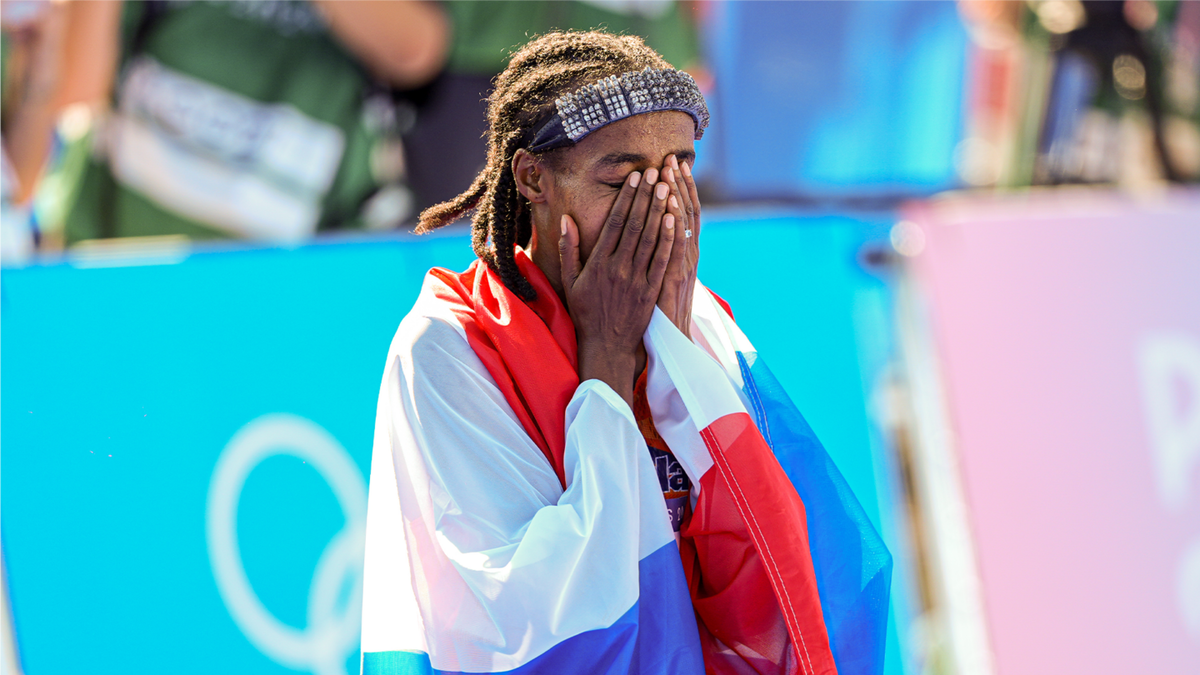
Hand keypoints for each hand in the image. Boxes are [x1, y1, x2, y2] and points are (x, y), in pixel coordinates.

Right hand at [559, 168, 676, 405]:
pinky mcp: (652, 292)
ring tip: (667, 186)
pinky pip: (662, 261)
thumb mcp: (570, 281)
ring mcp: (637, 280)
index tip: (635, 177)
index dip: (626, 198)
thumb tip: (566, 219)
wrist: (606, 347)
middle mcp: (618, 269)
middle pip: (634, 225)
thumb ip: (568, 249)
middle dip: (646, 197)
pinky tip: (675, 220)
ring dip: (659, 211)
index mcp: (597, 264)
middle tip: (655, 172)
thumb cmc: (586, 312)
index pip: (614, 223)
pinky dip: (669, 240)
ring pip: (650, 239)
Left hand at [658, 155, 700, 337]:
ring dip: (675, 197)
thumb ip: (660, 249)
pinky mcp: (672, 278)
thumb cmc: (656, 307)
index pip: (682, 211)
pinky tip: (670, 208)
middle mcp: (686, 253)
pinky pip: (673, 249)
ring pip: (680, 225)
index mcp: (682, 250)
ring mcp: (681, 265)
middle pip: (684, 211)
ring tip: (670, 173)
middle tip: (671, 158)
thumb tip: (659, 227)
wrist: (665, 336)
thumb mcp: (662, 273)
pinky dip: (673, 228)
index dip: (679, 187)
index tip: (672, 164)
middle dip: (677, 184)